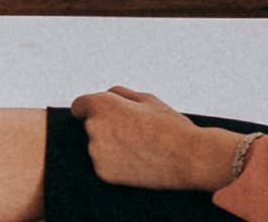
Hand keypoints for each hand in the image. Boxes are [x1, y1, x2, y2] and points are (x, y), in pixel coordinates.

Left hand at [69, 87, 240, 191]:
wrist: (188, 158)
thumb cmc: (169, 125)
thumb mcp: (146, 98)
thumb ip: (120, 94)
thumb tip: (106, 94)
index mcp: (101, 104)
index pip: (79, 106)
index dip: (90, 109)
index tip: (101, 116)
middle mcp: (93, 127)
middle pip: (91, 126)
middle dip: (106, 127)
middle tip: (133, 133)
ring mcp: (97, 152)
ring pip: (98, 146)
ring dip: (110, 146)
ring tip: (138, 148)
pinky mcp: (103, 172)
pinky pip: (104, 164)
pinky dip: (115, 164)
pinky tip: (136, 162)